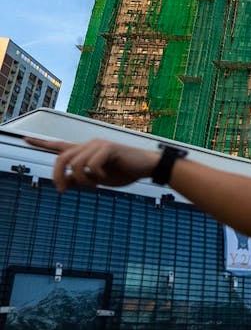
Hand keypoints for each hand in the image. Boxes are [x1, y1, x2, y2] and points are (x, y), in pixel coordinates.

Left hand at [23, 137, 158, 191]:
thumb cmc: (124, 172)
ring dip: (83, 180)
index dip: (41, 143)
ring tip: (94, 186)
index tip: (24, 139)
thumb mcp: (98, 180)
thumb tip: (63, 182)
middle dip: (57, 176)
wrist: (146, 167)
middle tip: (61, 191)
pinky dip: (96, 176)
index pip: (59, 145)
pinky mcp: (108, 148)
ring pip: (76, 164)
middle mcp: (89, 144)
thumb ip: (80, 180)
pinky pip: (91, 166)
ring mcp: (98, 144)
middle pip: (61, 158)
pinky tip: (105, 178)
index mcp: (86, 151)